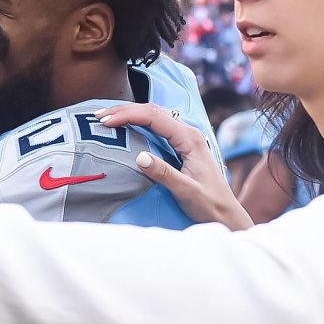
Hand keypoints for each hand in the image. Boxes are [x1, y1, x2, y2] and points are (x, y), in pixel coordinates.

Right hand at [96, 103, 252, 230]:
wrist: (225, 213)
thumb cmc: (209, 204)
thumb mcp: (186, 191)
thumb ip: (164, 174)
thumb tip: (139, 157)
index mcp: (189, 138)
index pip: (155, 117)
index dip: (128, 115)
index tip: (106, 122)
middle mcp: (188, 132)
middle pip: (153, 110)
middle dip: (125, 110)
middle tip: (98, 116)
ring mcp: (185, 137)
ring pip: (155, 115)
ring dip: (130, 114)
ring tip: (106, 117)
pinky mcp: (182, 145)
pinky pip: (157, 126)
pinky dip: (138, 122)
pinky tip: (126, 125)